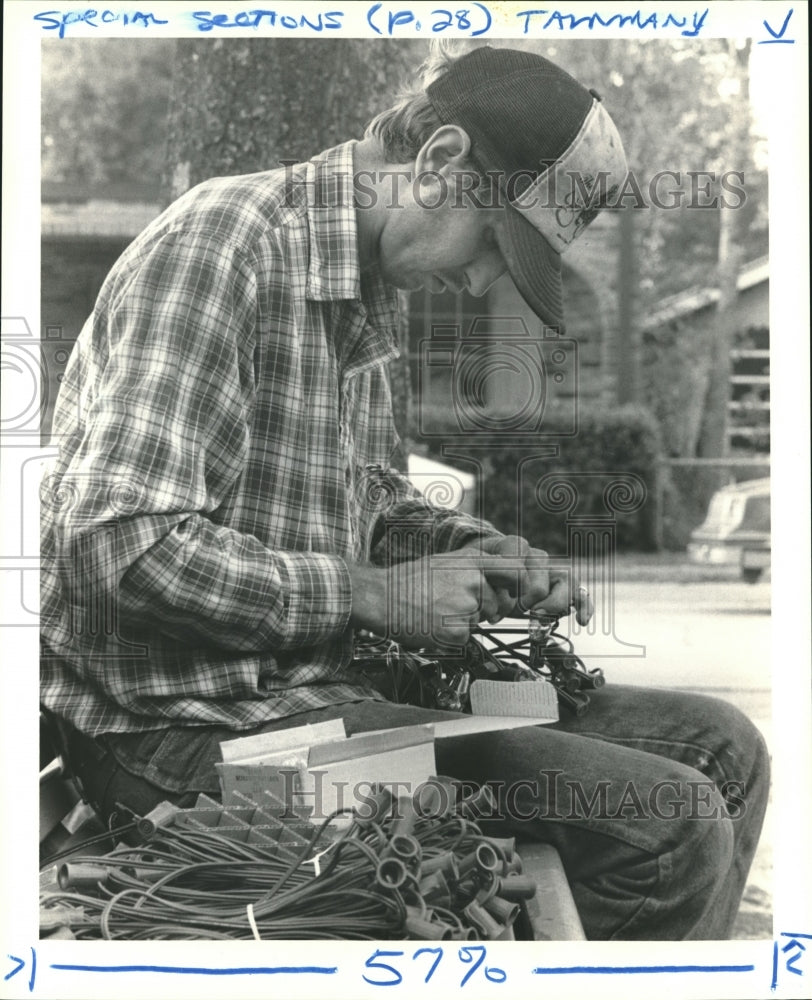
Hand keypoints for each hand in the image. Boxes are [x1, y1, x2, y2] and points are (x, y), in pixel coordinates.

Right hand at [348, 551, 518, 648]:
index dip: (521, 584)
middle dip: (482, 609)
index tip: (516, 592)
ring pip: (478, 621)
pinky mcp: (457, 630)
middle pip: (496, 603)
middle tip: (451, 604)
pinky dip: (450, 636)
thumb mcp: (446, 561)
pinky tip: (432, 624)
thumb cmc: (409, 580)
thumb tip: (500, 580)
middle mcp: (473, 581)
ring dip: (463, 622)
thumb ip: (475, 567)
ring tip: (437, 610)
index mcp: (471, 561)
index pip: (516, 570)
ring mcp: (466, 606)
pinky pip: (465, 638)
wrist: (381, 596)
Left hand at [461, 535, 593, 626]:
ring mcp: (552, 570)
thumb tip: (490, 609)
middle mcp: (537, 555)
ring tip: (537, 615)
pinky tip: (581, 620)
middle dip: (528, 599)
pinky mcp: (563, 586)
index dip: (512, 581)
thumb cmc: (482, 571)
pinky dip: (584, 607)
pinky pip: (581, 593)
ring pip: (566, 582)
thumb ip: (483, 580)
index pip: (519, 558)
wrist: (490, 570)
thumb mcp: (475, 569)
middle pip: (542, 579)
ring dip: (552, 604)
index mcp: (514, 545)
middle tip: (515, 608)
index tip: (504, 594)